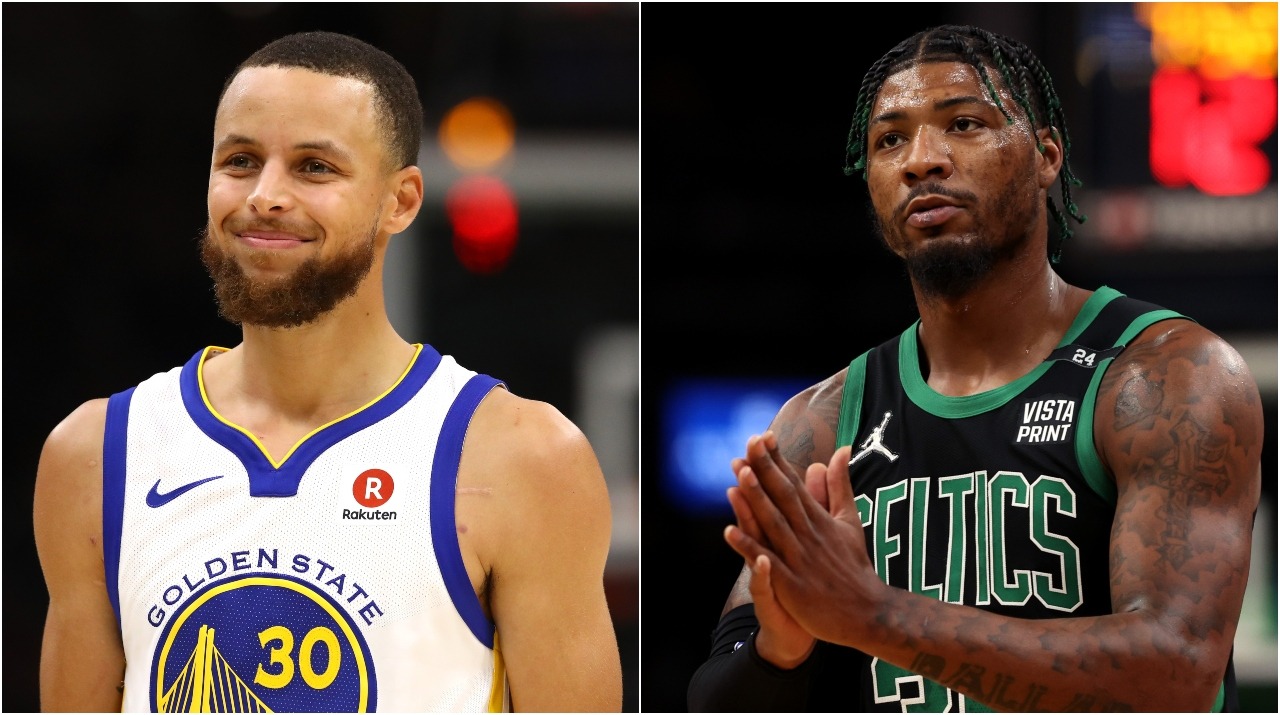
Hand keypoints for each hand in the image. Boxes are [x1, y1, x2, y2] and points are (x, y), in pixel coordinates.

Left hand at [725, 431, 878, 647]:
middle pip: (784, 497)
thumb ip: (840, 485)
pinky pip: (767, 563)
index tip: (762, 436)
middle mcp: (809, 535)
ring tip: (740, 475)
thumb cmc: (855, 567)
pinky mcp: (793, 585)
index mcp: (819, 520)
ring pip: (775, 525)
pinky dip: (748, 547)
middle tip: (749, 443)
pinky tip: (729, 532)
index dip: (778, 460)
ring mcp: (801, 560)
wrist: (868, 614)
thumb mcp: (850, 521)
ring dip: (757, 500)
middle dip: (765, 470)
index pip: (795, 484)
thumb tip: (840, 449)